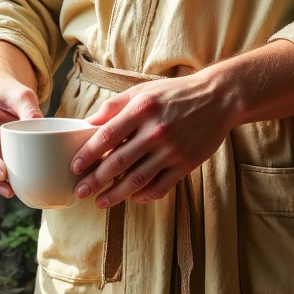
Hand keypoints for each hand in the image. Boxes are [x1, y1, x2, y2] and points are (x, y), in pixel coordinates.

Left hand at [71, 70, 232, 208]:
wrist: (218, 98)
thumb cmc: (175, 93)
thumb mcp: (142, 90)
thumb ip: (114, 106)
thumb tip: (88, 123)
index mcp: (141, 109)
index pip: (106, 136)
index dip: (87, 155)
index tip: (74, 167)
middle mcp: (155, 131)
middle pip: (117, 162)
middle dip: (95, 181)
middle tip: (80, 192)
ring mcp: (172, 150)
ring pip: (137, 179)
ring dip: (116, 194)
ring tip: (100, 202)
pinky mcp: (186, 164)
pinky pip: (161, 186)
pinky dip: (145, 195)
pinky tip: (133, 198)